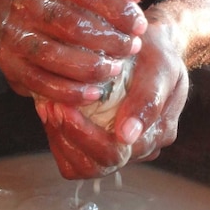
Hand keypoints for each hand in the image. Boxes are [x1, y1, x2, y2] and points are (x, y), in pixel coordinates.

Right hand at [0, 0, 147, 104]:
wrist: (10, 20)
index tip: (139, 26)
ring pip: (52, 54)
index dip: (115, 7)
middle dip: (106, 39)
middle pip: (68, 23)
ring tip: (113, 70)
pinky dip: (69, 91)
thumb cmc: (61, 4)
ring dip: (88, 67)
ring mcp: (13, 34)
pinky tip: (93, 94)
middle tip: (130, 50)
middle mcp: (24, 1)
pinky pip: (40, 82)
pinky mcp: (10, 64)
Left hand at [36, 18, 188, 178]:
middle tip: (52, 106)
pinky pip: (73, 159)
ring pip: (82, 167)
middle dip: (70, 136)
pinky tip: (52, 112)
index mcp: (158, 132)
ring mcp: (120, 149)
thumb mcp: (160, 65)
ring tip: (49, 108)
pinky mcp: (100, 146)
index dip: (85, 135)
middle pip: (98, 165)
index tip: (64, 106)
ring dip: (61, 139)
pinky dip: (58, 138)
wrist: (141, 42)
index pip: (117, 152)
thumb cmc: (153, 49)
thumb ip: (148, 99)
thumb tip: (127, 136)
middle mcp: (141, 148)